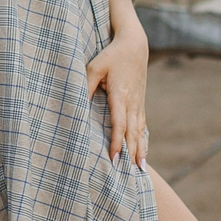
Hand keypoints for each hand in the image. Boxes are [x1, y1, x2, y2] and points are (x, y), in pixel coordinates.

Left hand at [88, 26, 149, 167]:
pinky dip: (143, 141)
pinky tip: (143, 154)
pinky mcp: (140, 103)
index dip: (117, 142)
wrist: (135, 45)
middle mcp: (133, 102)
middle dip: (131, 153)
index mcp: (120, 94)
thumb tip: (77, 105)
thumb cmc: (111, 56)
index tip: (114, 158)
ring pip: (140, 131)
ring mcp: (139, 103)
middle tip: (131, 174)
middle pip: (132, 132)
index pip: (119, 123)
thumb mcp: (94, 67)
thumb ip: (86, 86)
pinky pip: (142, 126)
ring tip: (140, 170)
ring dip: (140, 151)